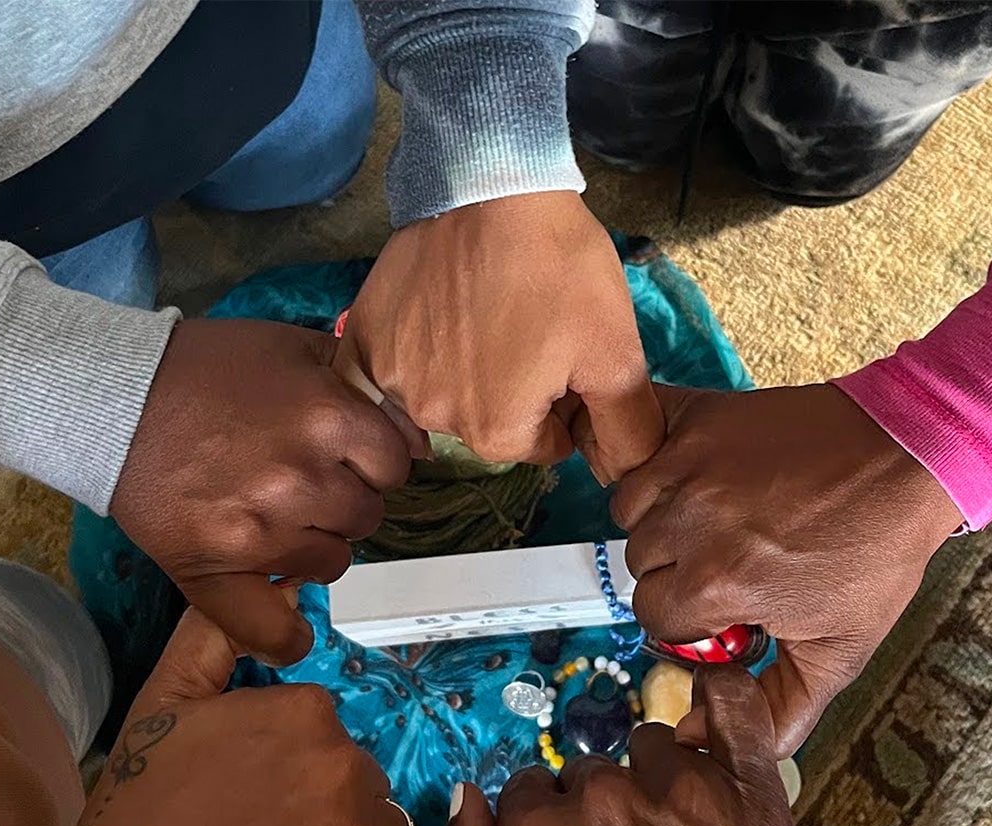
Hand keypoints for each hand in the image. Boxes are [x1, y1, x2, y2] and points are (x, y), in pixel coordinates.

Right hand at [58, 608, 511, 825]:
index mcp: (306, 712)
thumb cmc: (136, 811)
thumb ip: (218, 628)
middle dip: (320, 806)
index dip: (286, 762)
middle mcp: (344, 768)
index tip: (239, 793)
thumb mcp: (165, 699)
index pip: (328, 728)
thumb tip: (281, 578)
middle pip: (362, 778)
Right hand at [111, 319, 411, 664]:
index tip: (345, 453)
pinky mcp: (215, 570)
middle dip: (344, 496)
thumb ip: (360, 382)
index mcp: (329, 418)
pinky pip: (271, 629)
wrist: (111, 397)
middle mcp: (303, 479)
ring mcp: (262, 531)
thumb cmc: (204, 369)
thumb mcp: (293, 346)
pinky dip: (285, 634)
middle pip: (368, 513)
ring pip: (335, 561)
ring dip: (316, 543)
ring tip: (274, 517)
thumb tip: (417, 436)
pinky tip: (289, 625)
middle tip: (301, 480)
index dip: (373, 457)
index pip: (396, 463)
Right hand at [335, 193, 662, 481]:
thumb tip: (621, 478)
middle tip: (526, 323)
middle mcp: (436, 421)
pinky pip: (386, 377)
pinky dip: (410, 361)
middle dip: (514, 389)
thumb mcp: (615, 351)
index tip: (561, 350)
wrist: (490, 180)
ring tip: (485, 309)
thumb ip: (626, 429)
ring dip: (466, 369)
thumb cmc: (558, 266)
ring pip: (444, 396)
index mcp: (496, 434)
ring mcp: (393, 382)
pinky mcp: (366, 342)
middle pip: (490, 423)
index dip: (561, 401)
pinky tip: (431, 323)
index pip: (542, 443)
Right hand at [611, 383, 962, 754]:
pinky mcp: (695, 421)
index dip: (692, 618)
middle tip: (727, 559)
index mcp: (719, 585)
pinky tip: (684, 478)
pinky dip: (649, 466)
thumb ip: (775, 709)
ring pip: (630, 512)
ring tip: (712, 519)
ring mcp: (688, 468)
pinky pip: (636, 454)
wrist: (907, 456)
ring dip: (660, 521)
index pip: (656, 618)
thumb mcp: (838, 648)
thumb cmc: (874, 551)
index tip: (726, 604)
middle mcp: (692, 526)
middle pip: (641, 567)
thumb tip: (702, 741)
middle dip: (676, 571)